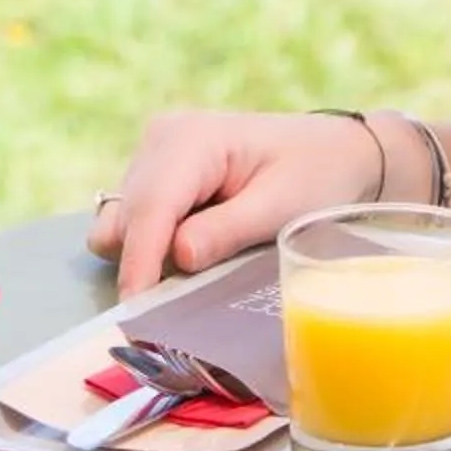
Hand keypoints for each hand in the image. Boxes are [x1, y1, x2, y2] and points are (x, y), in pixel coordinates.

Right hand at [85, 109, 387, 295]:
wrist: (329, 148)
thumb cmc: (314, 173)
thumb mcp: (280, 207)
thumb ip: (226, 231)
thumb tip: (177, 257)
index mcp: (192, 139)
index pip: (151, 207)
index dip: (140, 262)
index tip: (135, 312)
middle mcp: (161, 139)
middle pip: (125, 217)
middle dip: (141, 264)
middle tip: (175, 305)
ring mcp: (153, 154)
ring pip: (121, 222)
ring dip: (146, 254)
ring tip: (203, 261)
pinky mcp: (153, 173)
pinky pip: (133, 220)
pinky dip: (152, 244)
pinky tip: (195, 244)